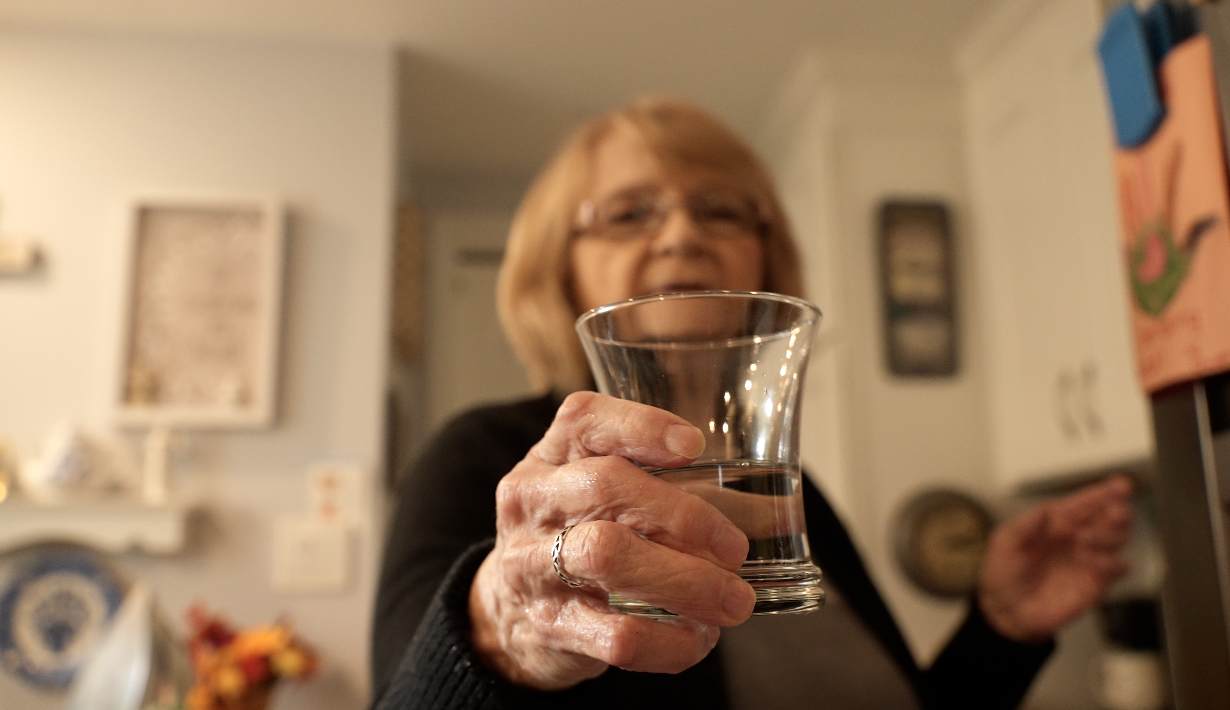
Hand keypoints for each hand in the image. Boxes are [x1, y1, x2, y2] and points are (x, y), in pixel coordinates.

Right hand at [468, 391, 755, 689]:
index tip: (693, 445)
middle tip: (735, 549)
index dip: (640, 426)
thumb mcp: (620, 503)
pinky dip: (668, 640)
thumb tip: (782, 511)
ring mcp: (531, 563)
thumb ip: (696, 498)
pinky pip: (613, 634)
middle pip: (604, 486)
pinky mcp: (549, 625)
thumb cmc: (580, 539)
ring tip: (734, 601)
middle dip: (683, 515)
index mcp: (553, 456)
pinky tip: (699, 639)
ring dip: (684, 580)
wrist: (510, 615)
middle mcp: (534, 500)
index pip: (584, 419)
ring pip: (605, 556)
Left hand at [978, 475, 1133, 642]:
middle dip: (1117, 510)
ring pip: (1118, 537)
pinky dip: (1113, 561)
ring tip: (1085, 540)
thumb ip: (1024, 525)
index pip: (1084, 502)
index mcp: (1055, 522)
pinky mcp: (1096, 582)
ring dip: (1109, 535)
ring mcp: (1088, 558)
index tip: (1120, 485)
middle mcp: (1076, 536)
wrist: (1007, 610)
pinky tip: (1092, 561)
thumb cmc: (1003, 574)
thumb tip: (1044, 510)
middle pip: (1110, 516)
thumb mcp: (1004, 543)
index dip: (1104, 492)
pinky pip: (1119, 567)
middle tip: (1112, 512)